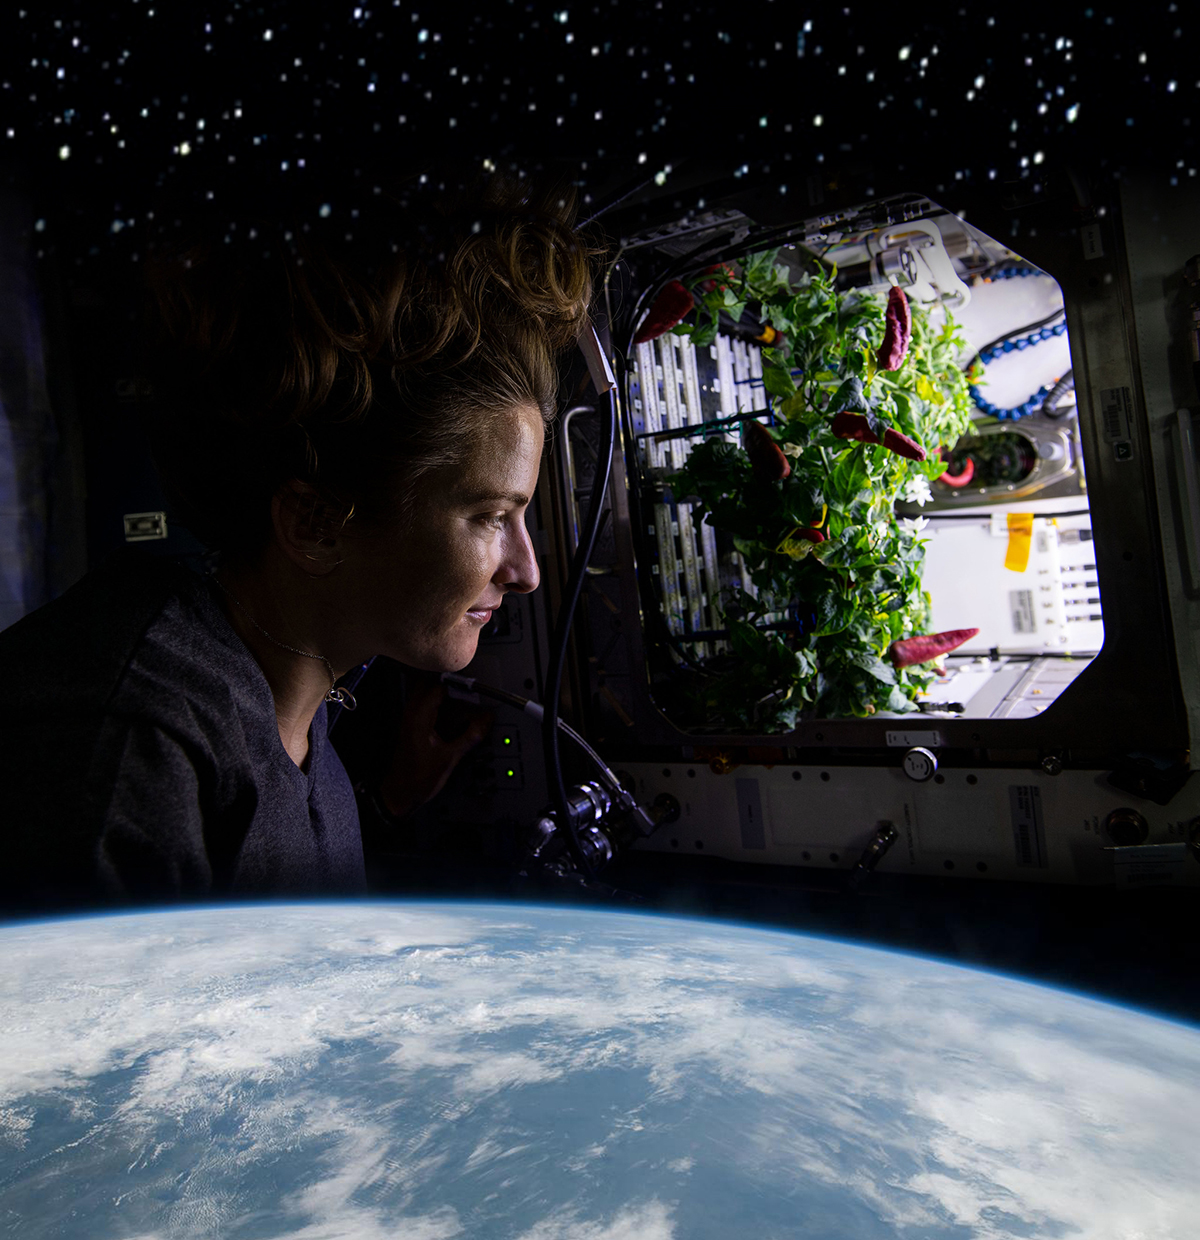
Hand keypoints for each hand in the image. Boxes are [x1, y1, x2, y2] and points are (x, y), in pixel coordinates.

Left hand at [375, 681, 492, 819]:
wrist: (401, 794)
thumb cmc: (417, 779)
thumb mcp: (450, 757)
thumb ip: (470, 737)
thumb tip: (485, 721)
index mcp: (419, 718)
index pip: (437, 687)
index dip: (456, 685)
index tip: (471, 688)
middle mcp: (411, 715)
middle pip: (427, 684)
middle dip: (447, 684)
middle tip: (465, 689)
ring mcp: (409, 720)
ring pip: (423, 693)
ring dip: (441, 692)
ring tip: (460, 698)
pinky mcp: (411, 727)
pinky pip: (423, 705)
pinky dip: (437, 703)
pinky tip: (450, 712)